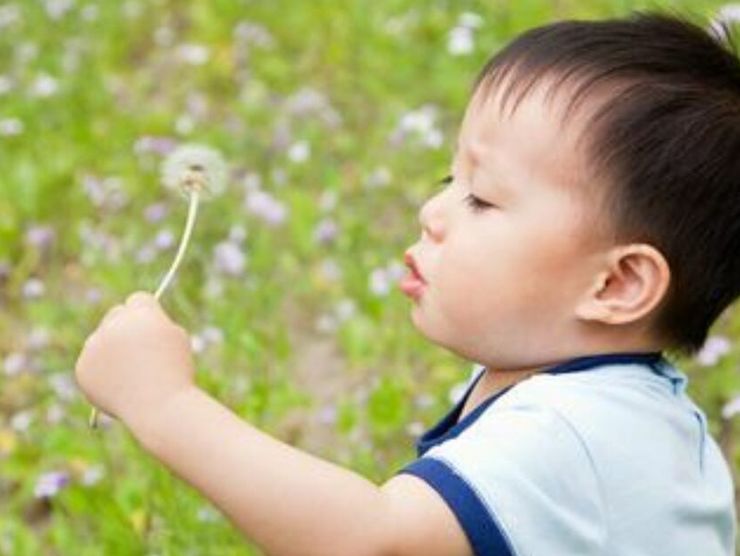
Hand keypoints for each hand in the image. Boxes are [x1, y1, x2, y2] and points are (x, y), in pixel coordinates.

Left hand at [75, 291, 195, 428]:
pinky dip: (103, 370)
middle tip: (138, 345)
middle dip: (125, 325)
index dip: (147, 312)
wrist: (159, 408)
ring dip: (112, 348)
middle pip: (115, 313)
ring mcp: (95, 346)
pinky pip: (92, 361)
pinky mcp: (83, 367)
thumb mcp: (177, 340)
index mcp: (142, 315)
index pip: (138, 299)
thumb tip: (141, 318)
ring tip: (134, 373)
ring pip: (101, 338)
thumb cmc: (176, 374)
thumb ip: (156, 323)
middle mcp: (114, 325)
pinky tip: (120, 384)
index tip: (150, 322)